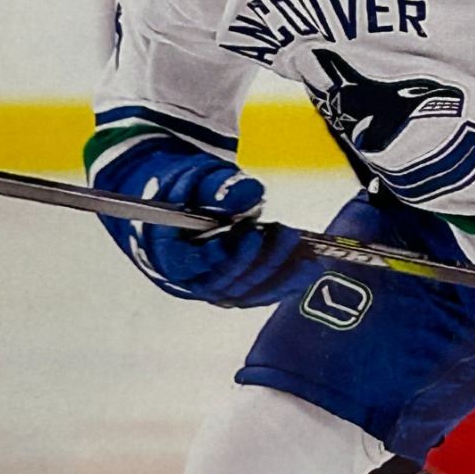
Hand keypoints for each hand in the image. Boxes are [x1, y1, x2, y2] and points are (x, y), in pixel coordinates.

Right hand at [98, 146, 308, 306]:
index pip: (192, 264)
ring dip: (277, 276)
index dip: (223, 254)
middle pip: (224, 282)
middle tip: (285, 235)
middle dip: (259, 260)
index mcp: (167, 252)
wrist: (179, 201)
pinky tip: (307, 268)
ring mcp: (212, 287)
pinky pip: (259, 295)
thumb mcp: (195, 178)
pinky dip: (285, 284)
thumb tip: (246, 195)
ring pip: (244, 294)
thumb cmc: (182, 190)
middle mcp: (188, 278)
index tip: (250, 234)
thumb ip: (218, 187)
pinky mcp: (233, 288)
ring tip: (305, 253)